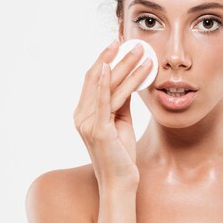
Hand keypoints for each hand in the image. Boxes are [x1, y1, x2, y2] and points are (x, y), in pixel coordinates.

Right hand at [73, 40, 152, 188]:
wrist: (121, 181)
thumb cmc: (121, 153)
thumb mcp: (121, 120)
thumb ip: (121, 100)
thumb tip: (128, 78)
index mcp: (84, 113)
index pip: (93, 79)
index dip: (104, 58)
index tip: (118, 43)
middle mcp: (81, 116)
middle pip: (97, 77)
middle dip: (114, 56)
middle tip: (129, 40)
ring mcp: (88, 123)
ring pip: (105, 86)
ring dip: (123, 65)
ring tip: (140, 52)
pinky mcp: (99, 130)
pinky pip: (102, 101)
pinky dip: (105, 82)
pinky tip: (110, 66)